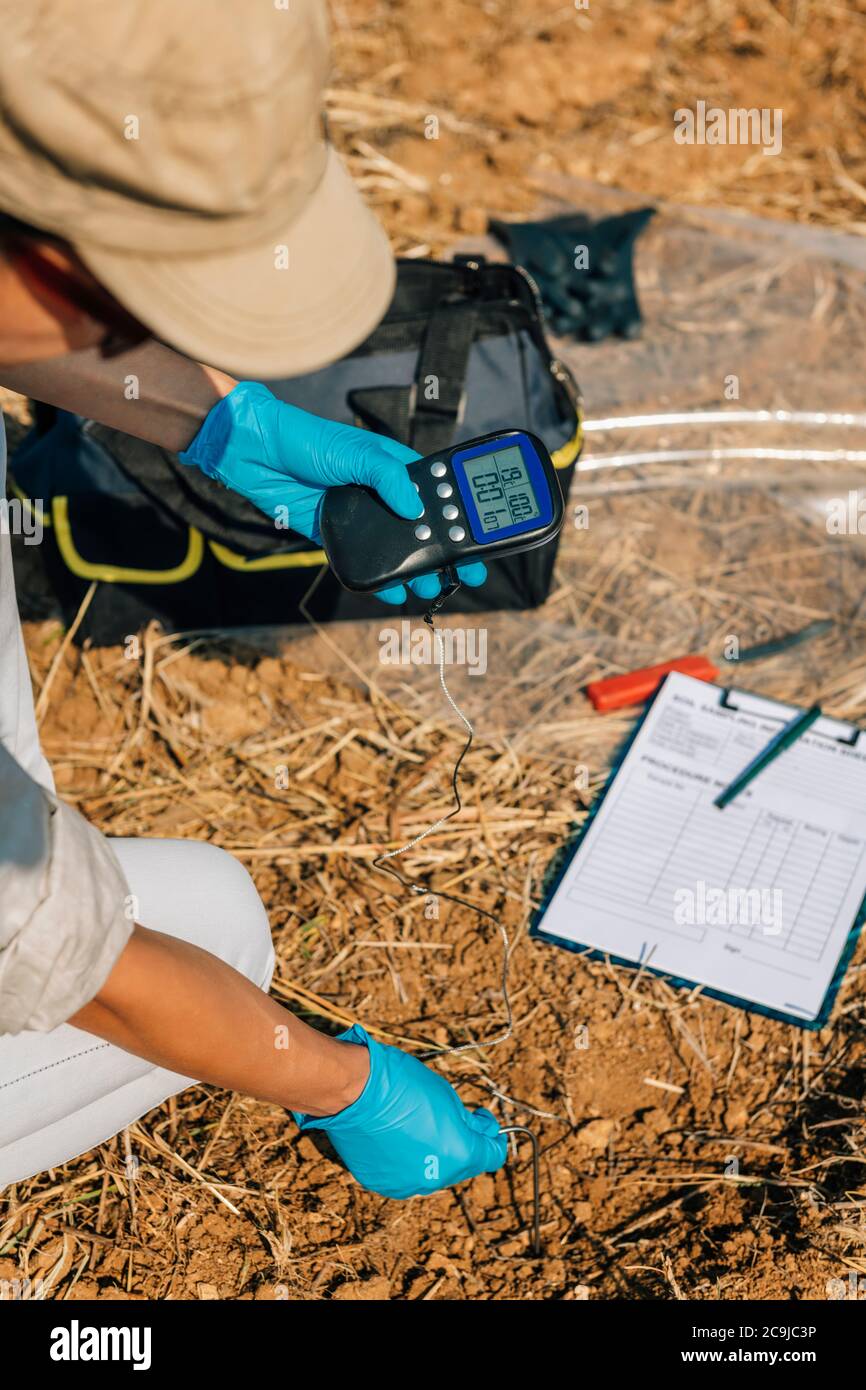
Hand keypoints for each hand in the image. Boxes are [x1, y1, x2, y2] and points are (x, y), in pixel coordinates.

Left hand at [180, 381, 485, 603]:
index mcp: (394, 468)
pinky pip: (365, 560)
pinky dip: (380, 578)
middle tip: (465, 574)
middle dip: (445, 551)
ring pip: (397, 548)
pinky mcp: (336, 535)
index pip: (437, 493)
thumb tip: (415, 508)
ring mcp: (360, 516)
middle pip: (422, 527)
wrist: (254, 453)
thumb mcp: (355, 451)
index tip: (480, 539)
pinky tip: (393, 591)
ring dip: (415, 569)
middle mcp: (382, 494)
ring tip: (430, 588)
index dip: (460, 516)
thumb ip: (388, 477)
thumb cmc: (306, 440)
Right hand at [293, 1024, 506, 1198]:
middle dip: (461, 1144)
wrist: (354, 1090)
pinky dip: (405, 1158)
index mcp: (459, 1154)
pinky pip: (403, 1173)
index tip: (482, 1120)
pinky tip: (394, 1135)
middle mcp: (435, 1178)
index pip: (493, 1155)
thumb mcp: (447, 1096)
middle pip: (462, 1165)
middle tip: (447, 1117)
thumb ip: (468, 1122)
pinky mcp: (380, 1182)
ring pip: (431, 1171)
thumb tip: (482, 1131)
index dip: (492, 1136)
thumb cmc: (402, 1085)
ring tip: (415, 1125)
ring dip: (432, 1154)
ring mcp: (406, 1184)